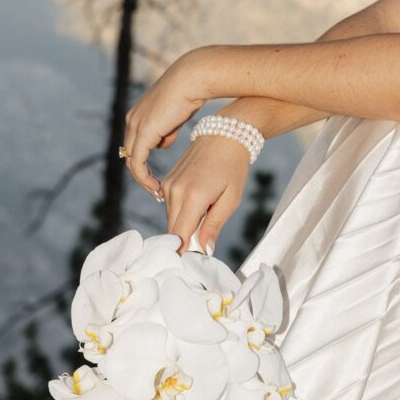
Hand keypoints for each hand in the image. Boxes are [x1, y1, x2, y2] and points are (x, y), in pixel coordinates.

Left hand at [123, 49, 207, 197]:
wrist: (192, 80)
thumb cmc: (189, 95)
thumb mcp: (175, 118)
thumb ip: (166, 132)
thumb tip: (162, 144)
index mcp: (137, 116)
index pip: (134, 147)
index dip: (144, 166)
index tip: (156, 180)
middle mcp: (132, 121)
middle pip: (130, 156)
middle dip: (142, 177)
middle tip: (155, 191)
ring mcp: (135, 126)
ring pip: (132, 161)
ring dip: (143, 180)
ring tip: (157, 192)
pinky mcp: (143, 132)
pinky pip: (138, 162)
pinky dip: (144, 177)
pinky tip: (155, 186)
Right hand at [160, 133, 250, 254]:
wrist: (224, 135)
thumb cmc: (233, 168)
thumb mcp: (231, 199)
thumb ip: (214, 225)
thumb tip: (204, 250)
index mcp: (193, 197)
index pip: (180, 236)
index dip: (184, 252)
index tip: (191, 264)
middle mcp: (175, 191)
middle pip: (173, 231)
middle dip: (185, 242)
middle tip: (201, 248)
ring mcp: (168, 185)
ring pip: (171, 220)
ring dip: (184, 227)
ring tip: (203, 222)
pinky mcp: (167, 182)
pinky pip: (170, 208)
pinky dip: (181, 215)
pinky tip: (197, 209)